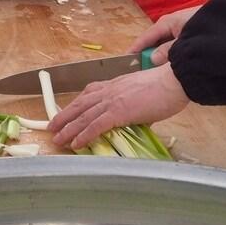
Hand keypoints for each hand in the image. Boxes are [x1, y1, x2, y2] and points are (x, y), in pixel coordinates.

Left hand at [49, 65, 189, 150]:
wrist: (173, 81)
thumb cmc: (166, 88)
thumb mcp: (144, 95)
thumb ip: (136, 107)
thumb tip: (138, 120)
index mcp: (115, 85)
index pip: (89, 93)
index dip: (76, 104)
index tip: (67, 111)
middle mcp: (109, 91)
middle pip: (80, 104)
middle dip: (64, 116)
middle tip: (52, 127)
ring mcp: (112, 100)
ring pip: (83, 116)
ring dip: (68, 128)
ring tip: (57, 139)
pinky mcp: (118, 111)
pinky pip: (96, 125)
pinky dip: (84, 135)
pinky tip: (76, 143)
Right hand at [130, 5, 201, 65]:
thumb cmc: (203, 26)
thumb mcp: (183, 40)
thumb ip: (168, 50)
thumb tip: (151, 59)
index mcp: (166, 23)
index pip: (146, 36)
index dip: (136, 49)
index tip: (126, 61)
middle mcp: (171, 24)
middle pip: (155, 41)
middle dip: (149, 54)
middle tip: (141, 70)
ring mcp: (180, 29)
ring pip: (165, 44)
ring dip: (162, 55)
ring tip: (155, 70)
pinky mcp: (189, 34)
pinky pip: (175, 45)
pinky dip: (172, 54)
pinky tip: (172, 65)